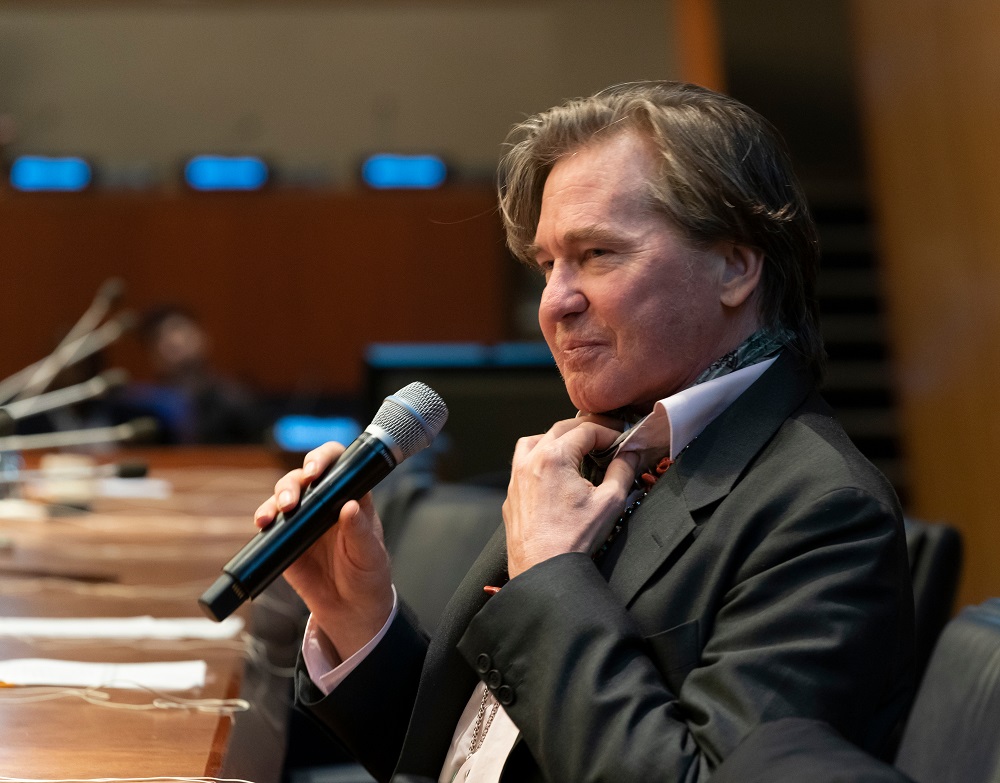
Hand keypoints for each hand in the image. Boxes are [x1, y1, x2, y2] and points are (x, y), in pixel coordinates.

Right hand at [253, 442, 393, 663]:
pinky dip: (265, 517)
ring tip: (279, 512)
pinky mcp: (286, 537)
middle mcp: (325, 501)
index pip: (338, 464)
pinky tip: (263, 522)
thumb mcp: (369, 554)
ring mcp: (304, 517)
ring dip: (278, 497)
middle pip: (304, 475)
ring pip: (285, 493)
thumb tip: (350, 507)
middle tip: (291, 500)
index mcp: (351, 496)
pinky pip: (272, 520)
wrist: (349, 608)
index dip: (324, 458)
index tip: (315, 471)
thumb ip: (360, 532)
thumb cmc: (367, 575)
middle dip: (294, 482)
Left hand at [503, 417, 638, 578]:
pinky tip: (554, 474)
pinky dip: (539, 460)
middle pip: (560, 429)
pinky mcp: (511, 496)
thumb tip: (629, 455)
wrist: (543, 570)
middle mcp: (530, 461)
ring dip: (555, 439)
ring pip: (533, 441)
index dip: (609, 432)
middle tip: (605, 437)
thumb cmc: (573, 540)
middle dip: (585, 430)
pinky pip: (523, 465)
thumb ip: (622, 471)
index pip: (586, 430)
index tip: (621, 441)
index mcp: (554, 457)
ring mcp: (517, 478)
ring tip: (575, 450)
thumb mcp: (610, 502)